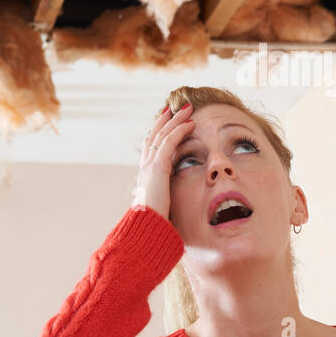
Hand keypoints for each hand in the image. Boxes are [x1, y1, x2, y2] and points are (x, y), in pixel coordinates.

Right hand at [131, 102, 193, 217]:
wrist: (146, 229)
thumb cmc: (156, 223)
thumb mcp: (163, 207)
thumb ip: (168, 200)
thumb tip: (175, 206)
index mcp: (146, 175)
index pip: (152, 146)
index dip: (160, 132)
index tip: (168, 121)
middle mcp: (145, 167)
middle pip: (155, 135)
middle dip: (166, 120)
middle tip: (176, 107)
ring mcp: (149, 166)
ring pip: (162, 134)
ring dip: (176, 120)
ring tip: (187, 109)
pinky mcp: (157, 168)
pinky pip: (169, 143)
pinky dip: (179, 131)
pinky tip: (190, 124)